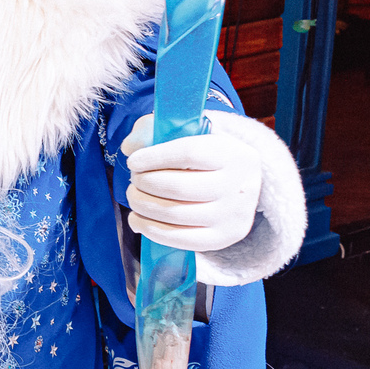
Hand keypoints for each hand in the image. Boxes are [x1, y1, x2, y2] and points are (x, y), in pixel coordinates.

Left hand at [121, 114, 262, 253]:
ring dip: (143, 206)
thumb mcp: (187, 131)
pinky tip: (138, 220)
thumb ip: (155, 129)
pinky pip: (180, 239)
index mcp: (233, 153)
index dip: (155, 158)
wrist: (239, 183)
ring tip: (134, 196)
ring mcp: (232, 216)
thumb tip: (131, 146)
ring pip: (175, 214)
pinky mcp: (222, 238)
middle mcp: (239, 186)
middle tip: (134, 179)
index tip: (134, 161)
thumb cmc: (205, 156)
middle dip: (145, 183)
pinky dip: (151, 230)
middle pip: (179, 187)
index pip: (189, 154)